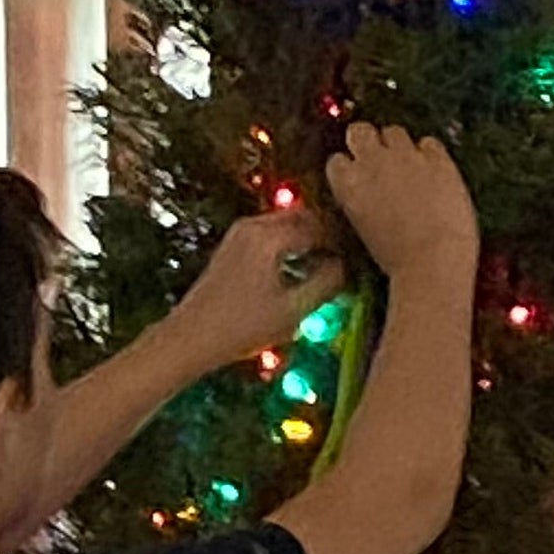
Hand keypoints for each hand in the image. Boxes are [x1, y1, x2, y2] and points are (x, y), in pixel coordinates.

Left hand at [168, 209, 340, 370]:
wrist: (192, 336)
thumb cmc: (242, 327)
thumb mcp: (293, 311)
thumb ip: (325, 284)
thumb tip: (346, 268)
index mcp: (270, 237)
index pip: (319, 226)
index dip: (343, 241)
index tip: (361, 256)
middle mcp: (254, 226)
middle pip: (302, 217)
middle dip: (326, 234)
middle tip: (347, 258)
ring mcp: (240, 233)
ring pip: (285, 224)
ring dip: (307, 239)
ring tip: (326, 265)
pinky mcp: (233, 245)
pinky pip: (270, 233)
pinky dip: (289, 245)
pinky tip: (298, 270)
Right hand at [326, 123, 477, 286]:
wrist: (433, 264)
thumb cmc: (397, 260)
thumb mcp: (363, 229)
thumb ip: (359, 201)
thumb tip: (367, 193)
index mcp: (347, 184)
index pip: (337, 160)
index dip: (350, 166)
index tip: (358, 176)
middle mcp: (372, 162)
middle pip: (360, 131)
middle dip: (368, 142)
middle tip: (381, 161)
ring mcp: (405, 156)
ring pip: (394, 131)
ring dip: (399, 146)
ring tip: (411, 168)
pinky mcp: (437, 159)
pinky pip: (429, 142)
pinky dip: (430, 154)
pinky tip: (435, 173)